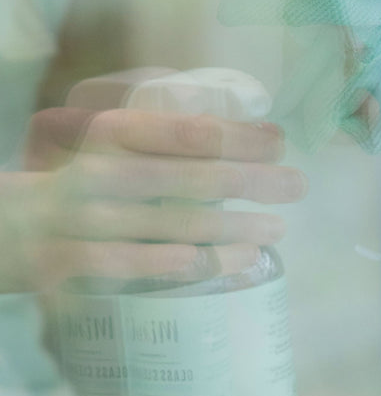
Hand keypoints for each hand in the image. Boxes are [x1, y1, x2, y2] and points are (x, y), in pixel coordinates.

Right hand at [15, 106, 306, 288]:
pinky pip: (140, 264)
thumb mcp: (103, 154)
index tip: (279, 140)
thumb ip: (156, 148)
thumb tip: (238, 141)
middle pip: (190, 176)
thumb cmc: (67, 187)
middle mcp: (99, 173)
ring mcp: (84, 220)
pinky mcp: (70, 263)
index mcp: (108, 136)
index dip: (238, 136)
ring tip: (277, 229)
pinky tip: (232, 261)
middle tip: (298, 185)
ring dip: (234, 228)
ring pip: (174, 224)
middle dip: (252, 181)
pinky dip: (190, 263)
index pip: (185, 130)